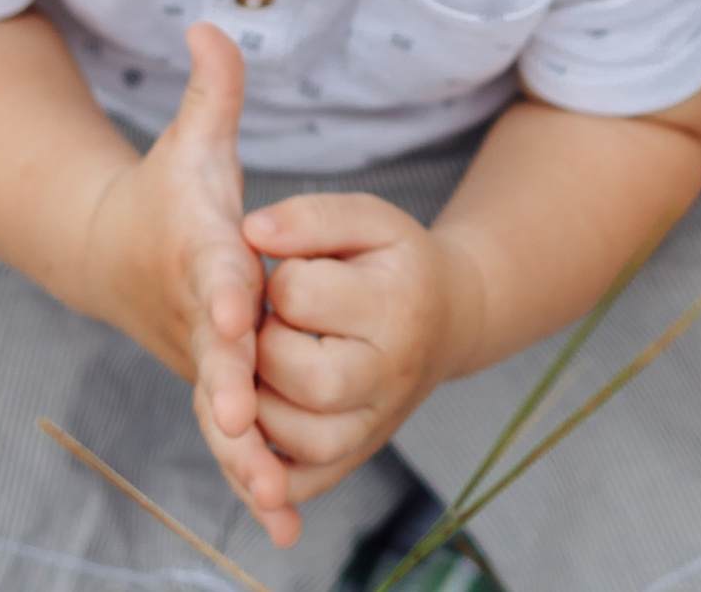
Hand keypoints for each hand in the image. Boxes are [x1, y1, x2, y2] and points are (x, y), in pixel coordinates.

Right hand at [86, 24, 301, 547]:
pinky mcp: (218, 389)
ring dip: (250, 461)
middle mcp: (201, 316)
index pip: (214, 272)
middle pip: (218, 358)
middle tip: (250, 428)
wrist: (117, 254)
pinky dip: (257, 482)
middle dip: (233, 393)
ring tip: (279, 503)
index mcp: (201, 254)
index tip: (240, 312)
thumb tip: (213, 24)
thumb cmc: (170, 193)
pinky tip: (288, 526)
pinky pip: (239, 441)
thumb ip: (213, 92)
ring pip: (225, 415)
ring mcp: (205, 360)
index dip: (227, 291)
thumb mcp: (192, 141)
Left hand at [240, 194, 481, 503]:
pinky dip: (265, 468)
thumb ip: (311, 217)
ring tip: (271, 362)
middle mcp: (392, 377)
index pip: (300, 295)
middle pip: (301, 376)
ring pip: (295, 436)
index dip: (279, 278)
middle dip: (265, 345)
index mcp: (398, 307)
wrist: (449, 318)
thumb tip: (250, 231)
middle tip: (277, 323)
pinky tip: (254, 428)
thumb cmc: (398, 264)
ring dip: (259, 399)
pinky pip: (301, 483)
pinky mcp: (356, 456)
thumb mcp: (369, 220)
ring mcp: (377, 426)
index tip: (297, 273)